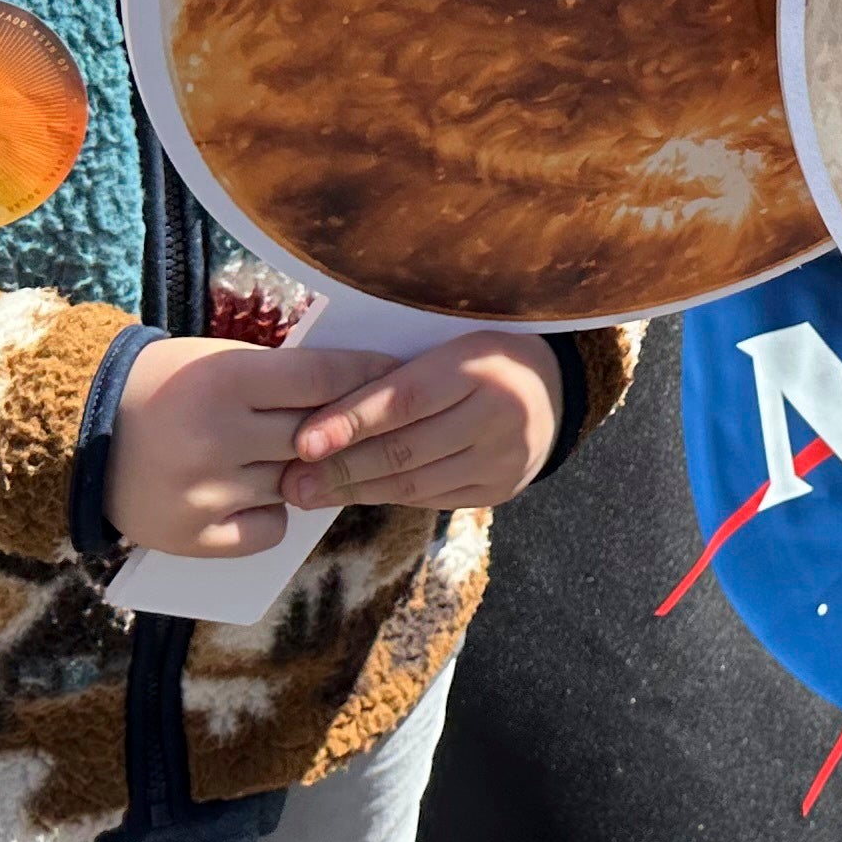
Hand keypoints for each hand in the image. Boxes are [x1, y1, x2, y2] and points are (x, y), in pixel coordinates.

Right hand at [107, 335, 391, 555]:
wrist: (81, 433)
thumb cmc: (166, 386)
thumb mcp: (217, 360)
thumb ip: (281, 377)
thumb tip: (364, 386)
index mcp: (224, 379)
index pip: (324, 379)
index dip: (368, 376)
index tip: (398, 373)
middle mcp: (217, 436)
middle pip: (318, 436)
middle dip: (348, 429)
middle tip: (377, 421)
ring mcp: (206, 491)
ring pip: (299, 485)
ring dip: (307, 473)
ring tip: (294, 457)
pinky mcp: (194, 535)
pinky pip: (269, 530)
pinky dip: (274, 515)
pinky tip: (255, 495)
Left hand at [279, 330, 564, 513]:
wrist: (552, 388)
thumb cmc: (477, 355)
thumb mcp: (445, 342)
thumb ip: (392, 370)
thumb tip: (315, 404)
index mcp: (479, 364)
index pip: (405, 399)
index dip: (350, 421)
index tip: (302, 441)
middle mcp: (498, 414)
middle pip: (406, 449)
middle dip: (340, 467)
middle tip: (289, 481)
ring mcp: (503, 458)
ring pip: (415, 482)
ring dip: (355, 490)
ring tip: (307, 494)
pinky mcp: (500, 489)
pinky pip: (432, 499)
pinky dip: (386, 497)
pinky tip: (352, 495)